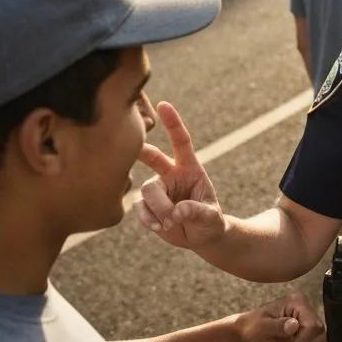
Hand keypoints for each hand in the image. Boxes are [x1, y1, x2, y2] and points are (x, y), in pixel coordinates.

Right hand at [137, 101, 225, 250]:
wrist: (201, 236)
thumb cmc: (210, 221)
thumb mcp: (211, 217)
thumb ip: (197, 212)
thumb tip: (177, 212)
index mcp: (190, 167)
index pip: (181, 141)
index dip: (173, 123)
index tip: (163, 105)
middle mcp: (171, 174)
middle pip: (152, 157)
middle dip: (141, 150)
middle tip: (129, 144)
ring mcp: (158, 189)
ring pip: (147, 190)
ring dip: (159, 208)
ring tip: (172, 223)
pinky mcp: (147, 205)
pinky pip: (140, 207)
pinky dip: (148, 219)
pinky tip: (159, 227)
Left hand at [237, 293, 326, 341]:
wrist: (248, 334)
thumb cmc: (252, 328)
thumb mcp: (263, 327)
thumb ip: (279, 326)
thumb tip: (294, 325)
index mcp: (297, 302)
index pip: (313, 325)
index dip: (303, 340)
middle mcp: (306, 309)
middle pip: (320, 333)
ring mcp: (307, 320)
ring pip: (321, 340)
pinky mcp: (307, 331)